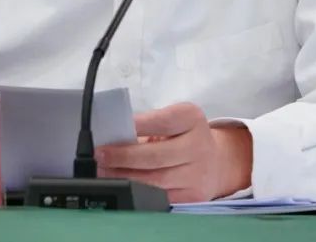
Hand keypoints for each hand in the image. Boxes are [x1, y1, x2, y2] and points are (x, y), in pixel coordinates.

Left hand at [95, 102, 251, 202]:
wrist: (216, 160)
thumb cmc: (183, 136)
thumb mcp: (171, 120)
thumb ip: (146, 124)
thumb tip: (112, 134)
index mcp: (191, 119)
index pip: (161, 121)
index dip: (136, 126)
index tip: (112, 128)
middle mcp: (199, 146)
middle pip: (155, 156)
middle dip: (122, 157)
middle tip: (100, 155)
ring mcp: (197, 174)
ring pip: (155, 181)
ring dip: (124, 177)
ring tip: (104, 172)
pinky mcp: (193, 196)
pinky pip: (160, 197)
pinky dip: (138, 192)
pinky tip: (122, 185)